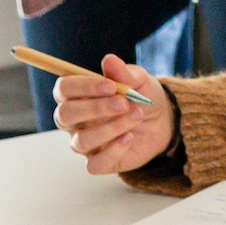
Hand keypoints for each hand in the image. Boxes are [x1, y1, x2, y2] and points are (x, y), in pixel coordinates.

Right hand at [53, 53, 175, 174]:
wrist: (161, 121)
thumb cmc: (140, 96)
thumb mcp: (138, 81)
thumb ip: (123, 72)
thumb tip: (109, 60)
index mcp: (77, 95)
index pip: (63, 89)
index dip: (83, 87)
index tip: (111, 86)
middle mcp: (75, 121)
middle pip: (64, 116)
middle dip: (94, 108)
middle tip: (124, 103)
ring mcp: (85, 143)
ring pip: (81, 141)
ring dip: (110, 128)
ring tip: (136, 116)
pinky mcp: (99, 162)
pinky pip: (94, 164)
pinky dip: (112, 151)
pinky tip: (129, 138)